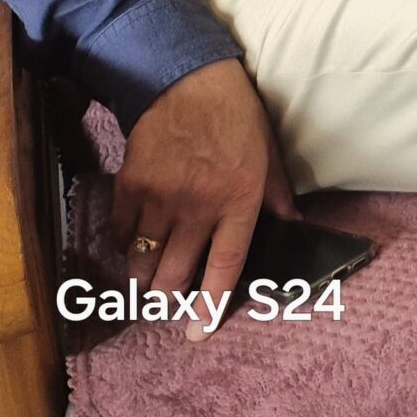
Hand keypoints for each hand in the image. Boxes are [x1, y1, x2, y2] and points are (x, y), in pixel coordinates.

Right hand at [112, 58, 294, 336]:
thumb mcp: (270, 158)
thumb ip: (277, 200)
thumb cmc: (238, 120)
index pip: (225, 266)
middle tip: (169, 298)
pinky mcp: (131, 185)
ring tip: (149, 279)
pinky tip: (135, 243)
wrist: (190, 82)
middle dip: (169, 296)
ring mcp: (162, 197)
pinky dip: (126, 246)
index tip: (197, 333)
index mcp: (240, 200)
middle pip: (175, 274)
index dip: (211, 306)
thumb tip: (293, 231)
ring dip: (145, 277)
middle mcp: (200, 205)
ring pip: (144, 261)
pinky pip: (122, 234)